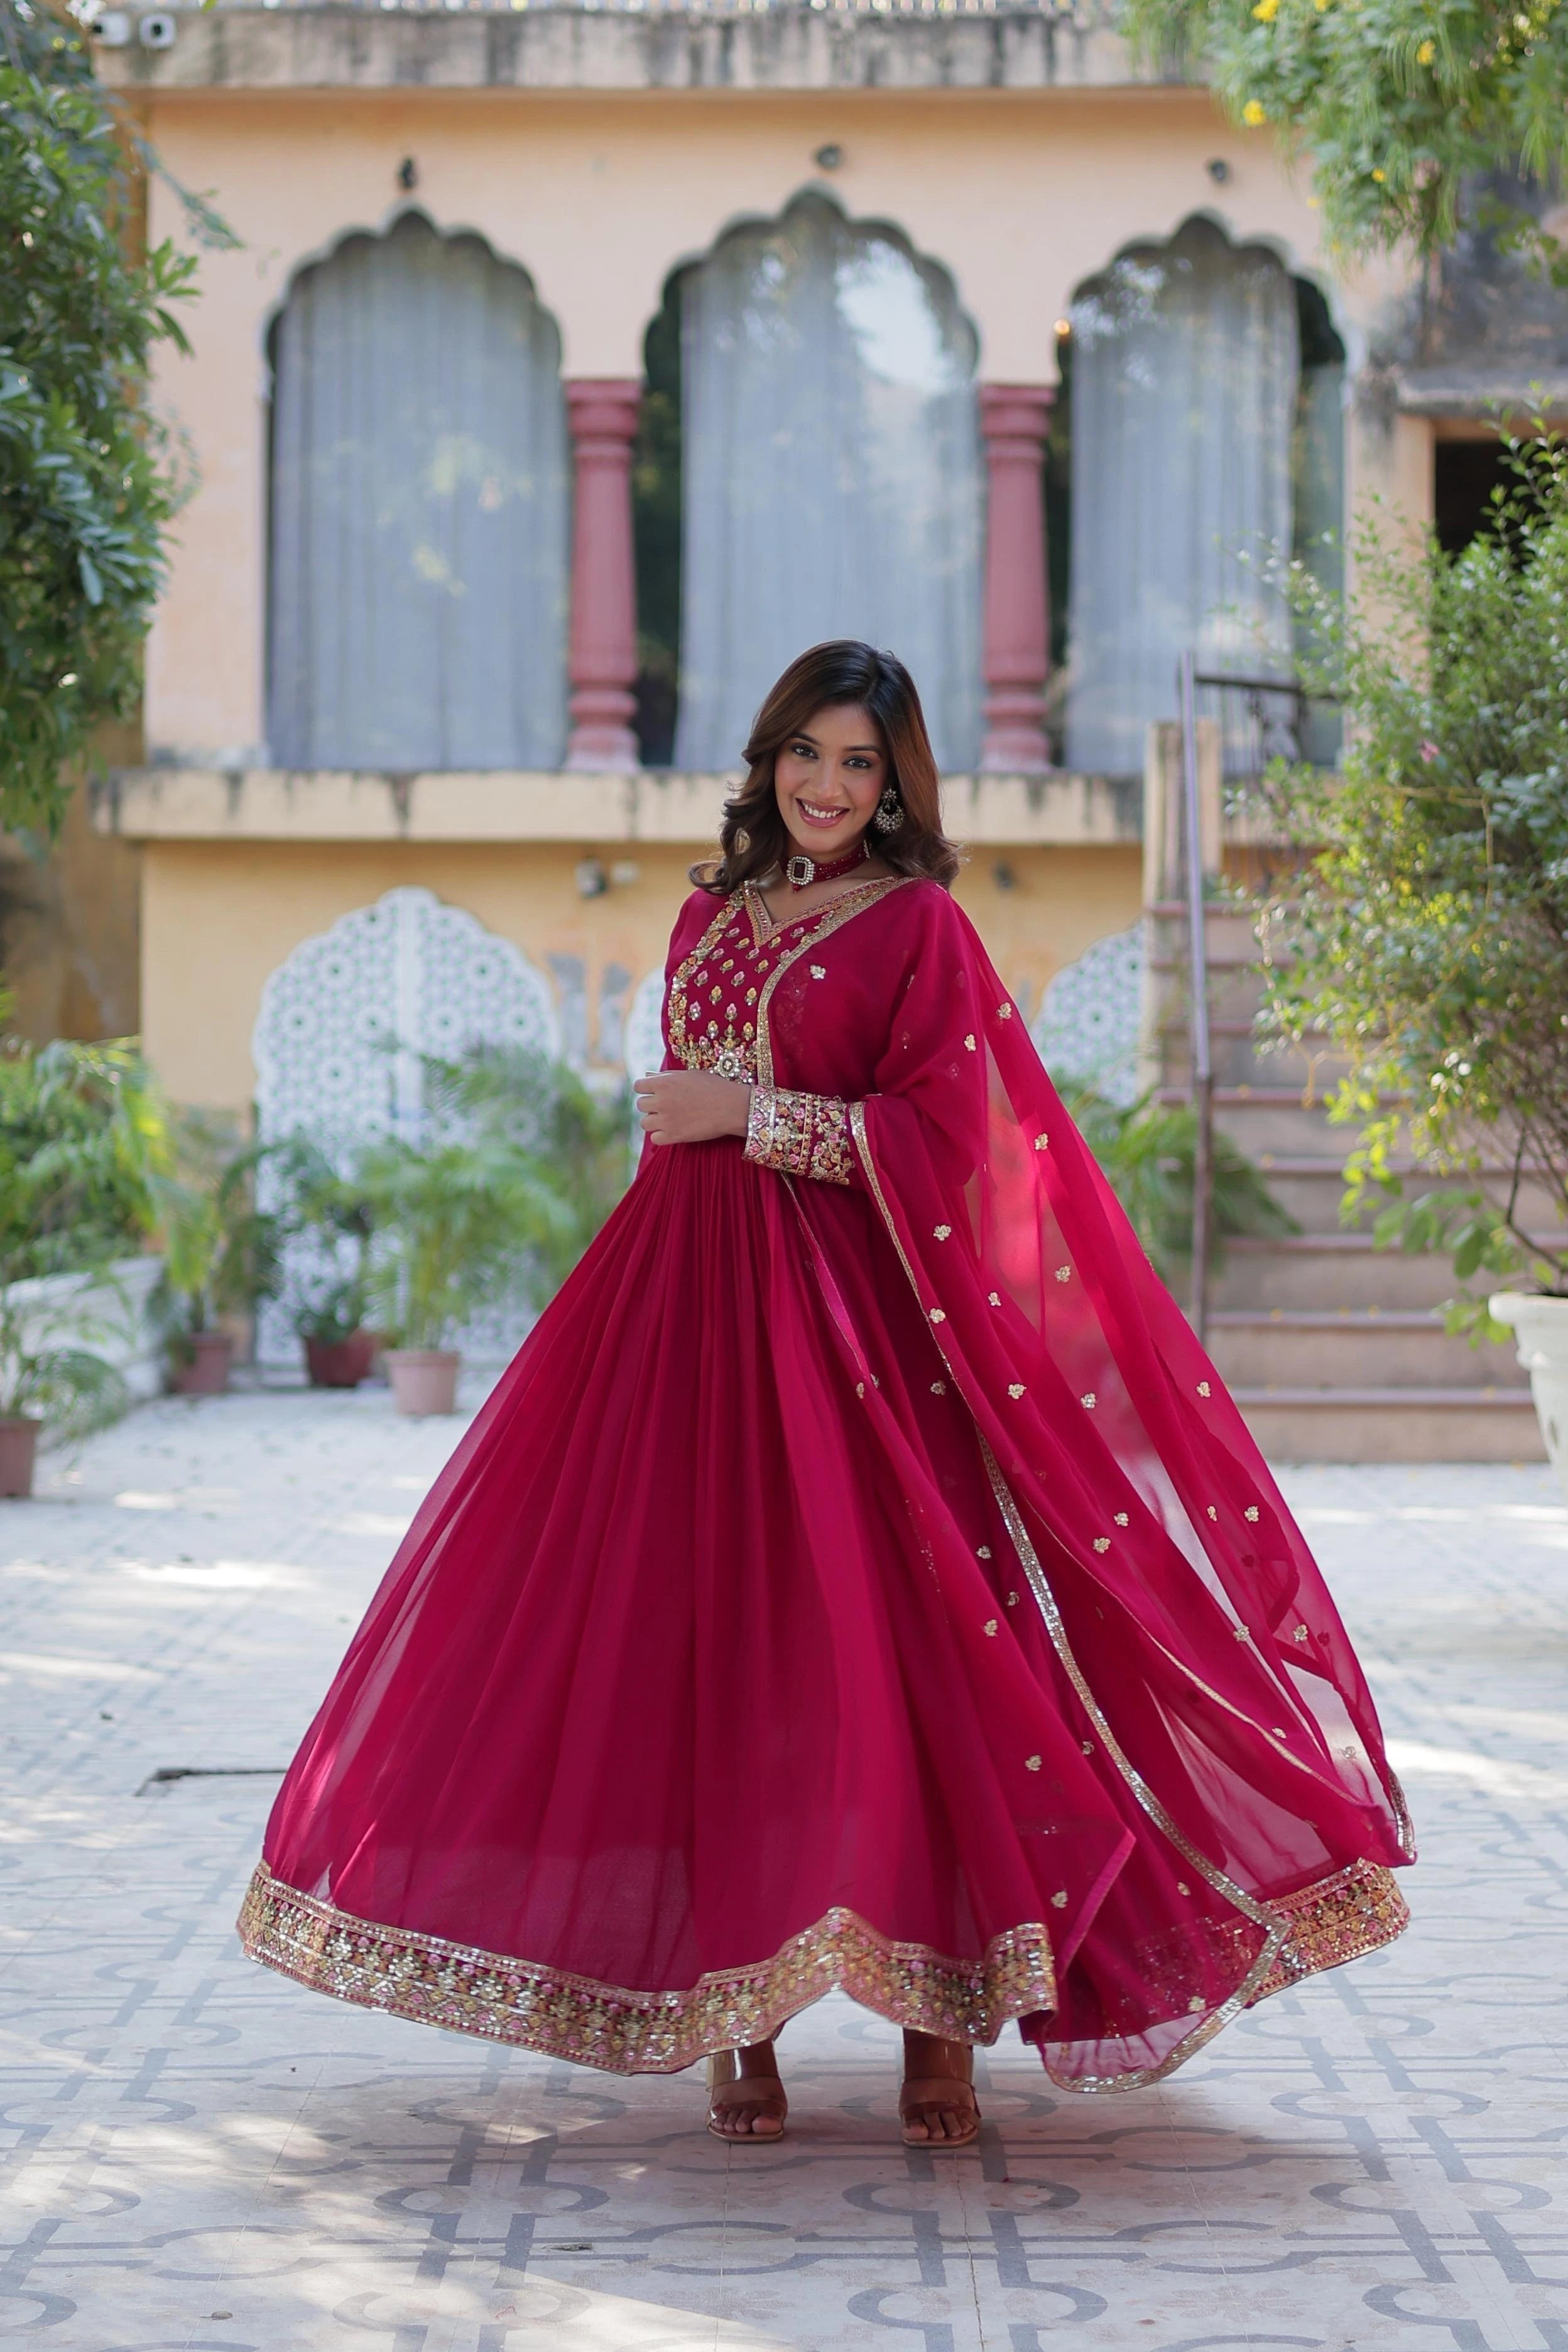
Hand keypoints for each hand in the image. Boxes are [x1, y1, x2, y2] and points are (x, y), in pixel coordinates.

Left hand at [635, 1070, 751, 1145]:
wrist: (731, 1106)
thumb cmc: (714, 1087)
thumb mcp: (689, 1075)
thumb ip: (668, 1077)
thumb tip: (652, 1080)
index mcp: (663, 1083)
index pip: (638, 1086)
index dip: (645, 1089)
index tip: (652, 1092)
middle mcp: (661, 1101)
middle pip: (640, 1105)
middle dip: (650, 1105)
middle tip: (663, 1106)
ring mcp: (666, 1120)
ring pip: (644, 1123)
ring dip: (653, 1121)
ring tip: (667, 1119)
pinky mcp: (673, 1137)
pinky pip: (654, 1139)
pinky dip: (661, 1136)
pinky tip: (671, 1131)